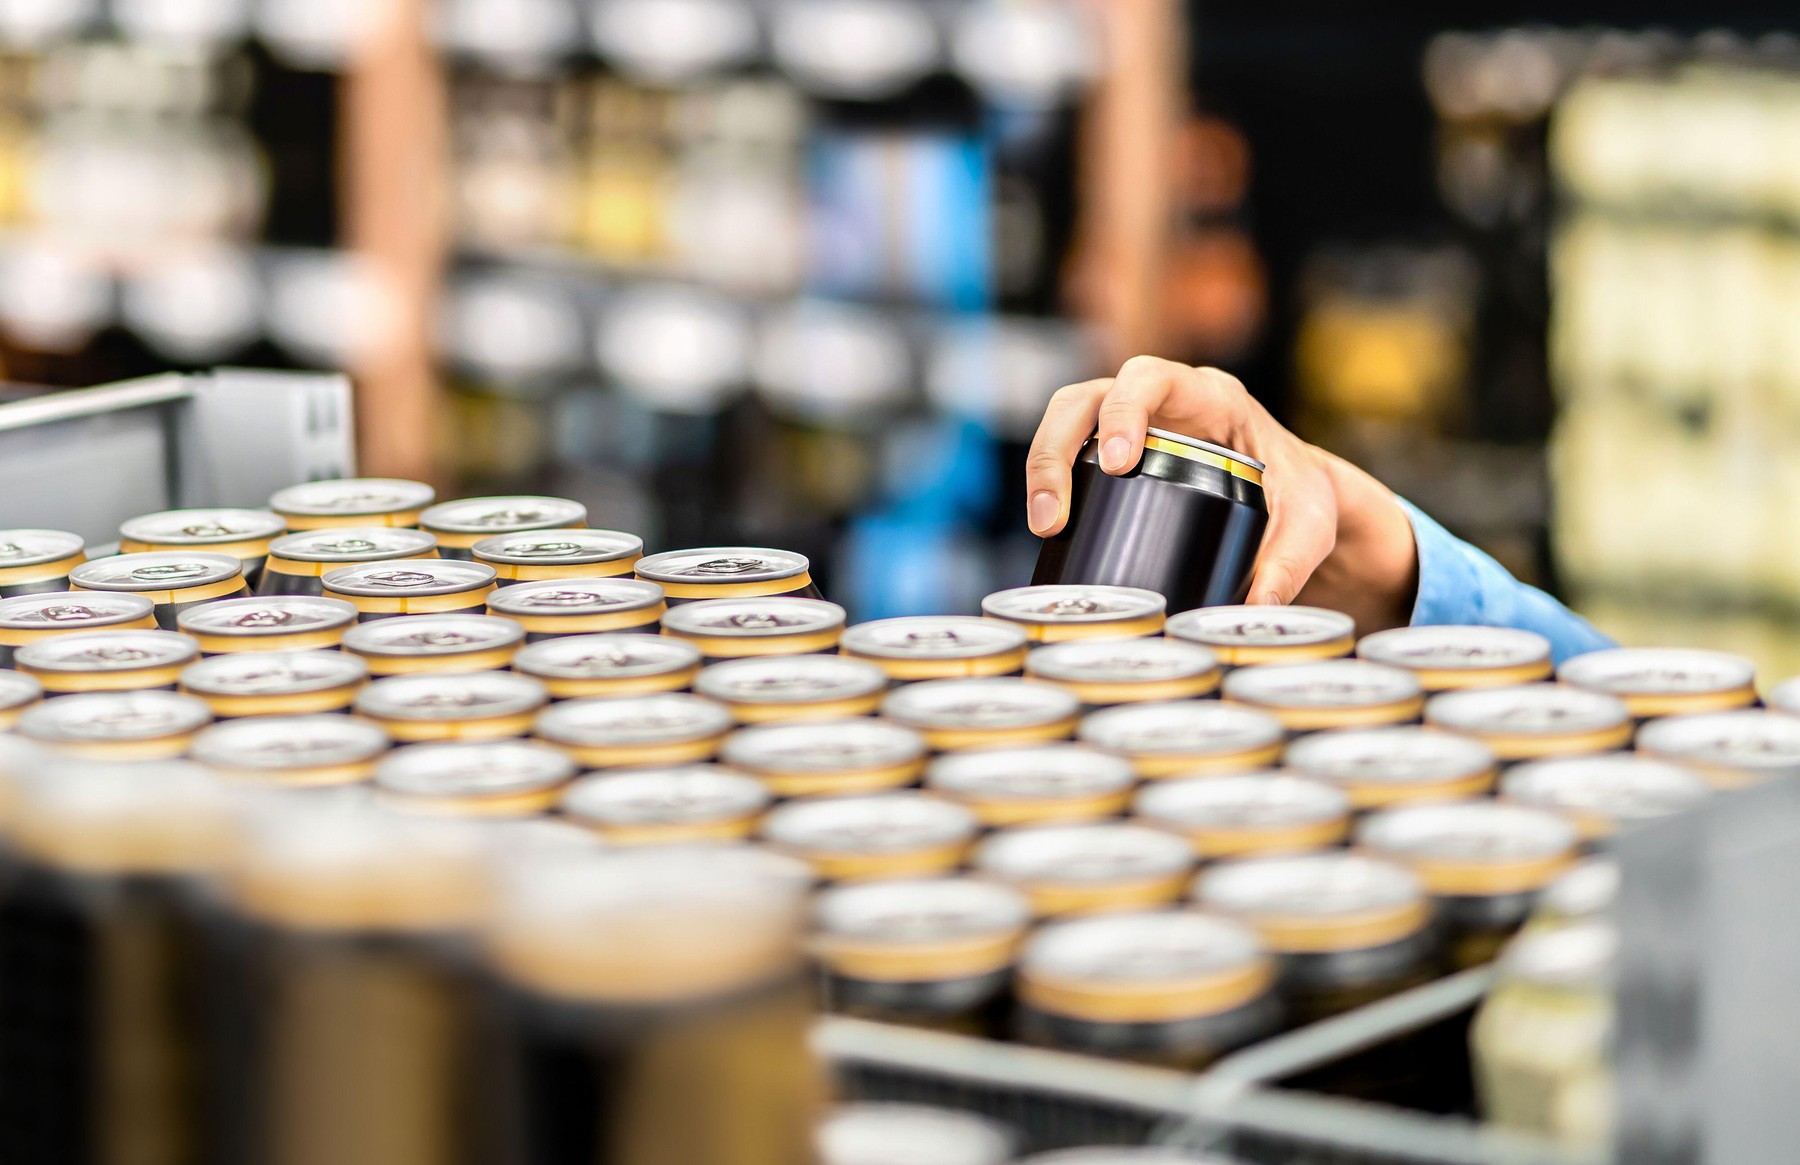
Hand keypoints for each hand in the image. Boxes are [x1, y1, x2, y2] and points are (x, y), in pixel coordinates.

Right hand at [1024, 356, 1418, 633]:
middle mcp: (1163, 401)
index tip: (1116, 463)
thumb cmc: (1300, 494)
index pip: (1151, 378)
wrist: (1294, 499)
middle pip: (1087, 398)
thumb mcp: (1310, 525)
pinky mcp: (1113, 454)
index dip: (1123, 411)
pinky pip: (1069, 454)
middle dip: (1059, 448)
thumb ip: (1290, 564)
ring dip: (1044, 467)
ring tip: (1046, 526)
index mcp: (1209, 396)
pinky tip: (1051, 529)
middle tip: (1055, 512)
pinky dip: (1052, 485)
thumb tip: (1254, 607)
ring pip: (1066, 421)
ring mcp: (1132, 424)